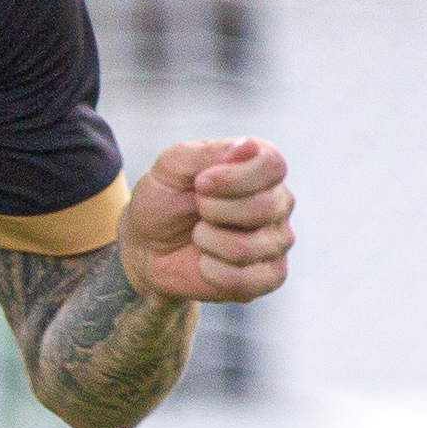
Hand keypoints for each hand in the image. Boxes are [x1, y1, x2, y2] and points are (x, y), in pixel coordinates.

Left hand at [123, 135, 294, 304]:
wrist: (148, 246)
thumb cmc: (164, 199)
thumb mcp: (172, 166)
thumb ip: (208, 153)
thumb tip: (249, 146)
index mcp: (261, 166)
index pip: (272, 165)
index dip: (234, 178)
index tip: (201, 183)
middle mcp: (278, 201)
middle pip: (264, 207)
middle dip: (214, 211)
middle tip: (197, 210)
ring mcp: (277, 240)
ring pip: (249, 247)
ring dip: (208, 242)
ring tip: (199, 235)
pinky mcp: (270, 276)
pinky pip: (250, 281)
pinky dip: (214, 273)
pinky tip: (205, 263)